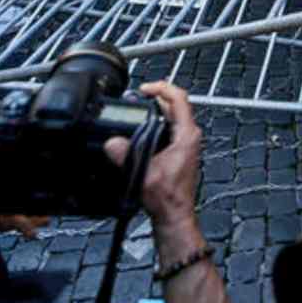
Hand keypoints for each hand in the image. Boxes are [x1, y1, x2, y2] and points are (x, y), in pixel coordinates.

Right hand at [105, 81, 200, 227]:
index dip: (161, 88)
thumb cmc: (167, 198)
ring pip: (172, 115)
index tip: (145, 89)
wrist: (174, 214)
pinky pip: (169, 127)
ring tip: (138, 106)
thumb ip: (126, 156)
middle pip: (176, 104)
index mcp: (187, 135)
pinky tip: (142, 126)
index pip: (179, 98)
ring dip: (155, 109)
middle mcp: (190, 136)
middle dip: (156, 96)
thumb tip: (112, 142)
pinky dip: (156, 121)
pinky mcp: (180, 150)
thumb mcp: (144, 174)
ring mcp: (186, 143)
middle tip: (138, 95)